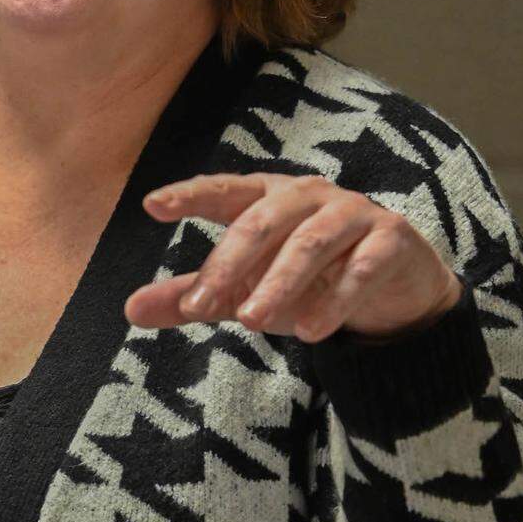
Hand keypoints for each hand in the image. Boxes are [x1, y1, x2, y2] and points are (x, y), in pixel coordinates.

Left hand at [124, 173, 462, 343]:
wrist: (392, 291)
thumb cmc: (306, 281)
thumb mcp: (245, 291)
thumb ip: (193, 298)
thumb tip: (130, 309)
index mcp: (267, 198)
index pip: (223, 192)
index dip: (189, 195)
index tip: (151, 205)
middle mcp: (308, 196)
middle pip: (261, 221)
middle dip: (228, 264)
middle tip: (199, 306)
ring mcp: (352, 213)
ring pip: (310, 243)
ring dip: (278, 283)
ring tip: (250, 321)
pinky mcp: (390, 240)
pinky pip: (361, 266)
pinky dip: (335, 298)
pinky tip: (310, 330)